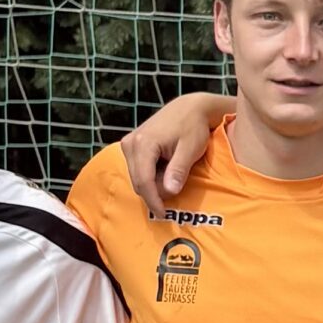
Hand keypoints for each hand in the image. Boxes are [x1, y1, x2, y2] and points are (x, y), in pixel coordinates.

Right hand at [119, 91, 229, 210]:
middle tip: (178, 188)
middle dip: (156, 192)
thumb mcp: (190, 149)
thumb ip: (178, 170)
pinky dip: (153, 176)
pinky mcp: (132, 146)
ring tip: (175, 175)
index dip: (153, 201)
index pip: (143, 181)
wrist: (189, 108)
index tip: (163, 215)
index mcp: (143, 144)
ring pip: (138, 178)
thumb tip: (169, 192)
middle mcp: (130, 143)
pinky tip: (167, 170)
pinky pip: (139, 170)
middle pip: (138, 182)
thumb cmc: (193, 127)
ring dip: (155, 184)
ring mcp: (129, 144)